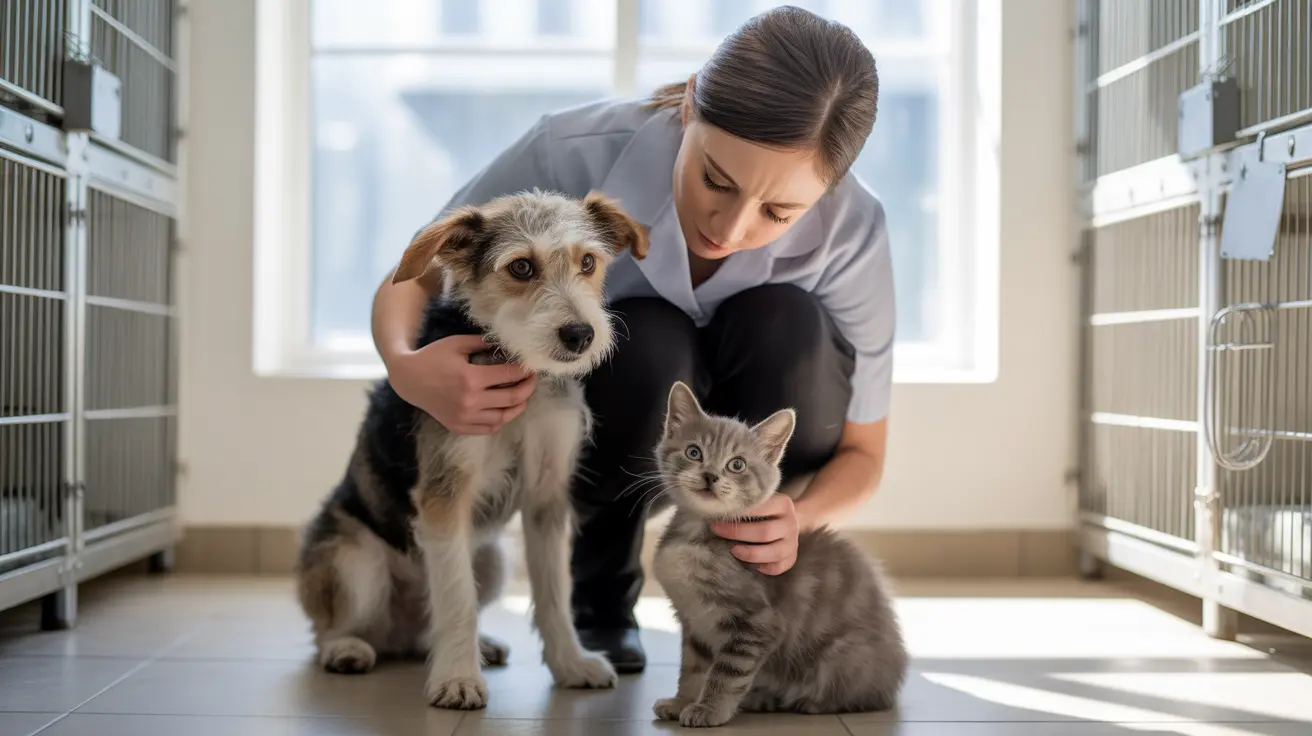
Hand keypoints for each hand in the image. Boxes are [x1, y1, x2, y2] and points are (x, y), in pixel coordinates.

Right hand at [385, 334, 536, 434]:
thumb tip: (508, 344)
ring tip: (522, 396)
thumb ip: (483, 343)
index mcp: (471, 378)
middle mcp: (470, 400)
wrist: (408, 379)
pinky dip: (500, 420)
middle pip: (512, 398)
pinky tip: (505, 410)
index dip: (524, 370)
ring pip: (503, 417)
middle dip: (528, 388)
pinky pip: (488, 428)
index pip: (509, 375)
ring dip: (517, 407)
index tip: (531, 366)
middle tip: (532, 380)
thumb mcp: (458, 344)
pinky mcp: (458, 426)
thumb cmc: (433, 357)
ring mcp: (464, 416)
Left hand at [709, 494, 798, 574]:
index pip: (762, 508)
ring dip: (751, 554)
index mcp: (784, 504)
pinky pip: (778, 567)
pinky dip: (763, 568)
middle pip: (765, 532)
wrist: (791, 519)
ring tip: (733, 550)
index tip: (719, 515)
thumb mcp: (761, 500)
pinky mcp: (792, 557)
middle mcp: (791, 523)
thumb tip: (717, 509)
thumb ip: (747, 504)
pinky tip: (750, 564)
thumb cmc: (766, 510)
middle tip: (717, 531)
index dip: (740, 512)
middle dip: (738, 533)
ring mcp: (793, 542)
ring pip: (775, 553)